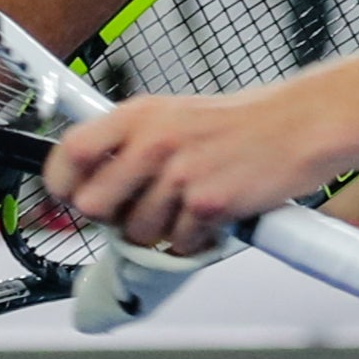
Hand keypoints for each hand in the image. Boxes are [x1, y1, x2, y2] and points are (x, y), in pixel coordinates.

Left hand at [45, 90, 329, 253]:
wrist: (297, 126)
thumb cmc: (237, 124)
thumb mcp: (173, 115)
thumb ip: (131, 143)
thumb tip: (89, 180)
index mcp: (140, 114)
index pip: (71, 151)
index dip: (61, 181)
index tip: (68, 194)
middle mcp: (154, 141)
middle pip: (94, 206)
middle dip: (113, 218)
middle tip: (139, 208)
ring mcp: (181, 173)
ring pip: (137, 234)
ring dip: (160, 231)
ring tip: (187, 205)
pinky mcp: (209, 203)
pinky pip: (179, 244)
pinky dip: (194, 240)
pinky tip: (212, 214)